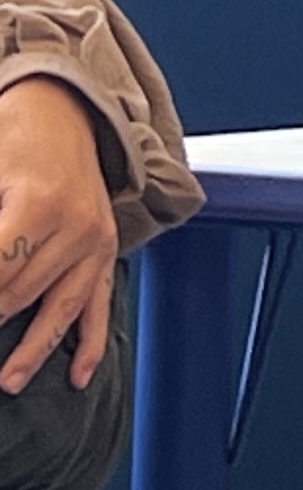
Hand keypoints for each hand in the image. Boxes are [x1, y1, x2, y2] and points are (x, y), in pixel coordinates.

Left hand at [0, 79, 117, 394]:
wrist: (63, 108)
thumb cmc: (13, 132)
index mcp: (38, 204)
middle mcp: (76, 228)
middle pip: (21, 295)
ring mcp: (96, 242)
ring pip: (59, 310)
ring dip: (33, 350)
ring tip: (9, 381)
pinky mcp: (105, 251)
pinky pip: (98, 305)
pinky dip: (88, 342)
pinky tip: (76, 373)